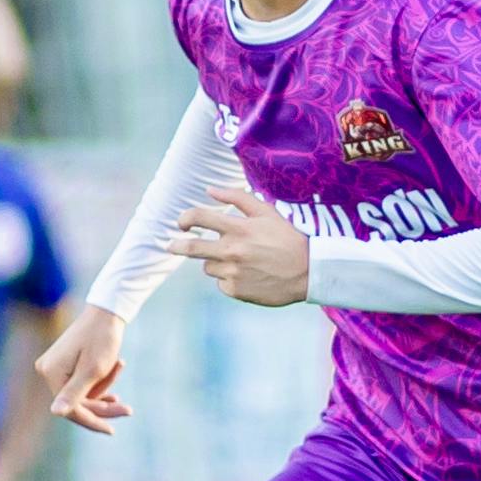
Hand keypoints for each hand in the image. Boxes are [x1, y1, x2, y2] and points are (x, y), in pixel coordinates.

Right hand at [35, 305, 132, 436]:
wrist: (107, 310)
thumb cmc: (102, 339)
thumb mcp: (92, 371)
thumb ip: (74, 394)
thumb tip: (55, 413)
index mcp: (50, 373)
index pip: (70, 409)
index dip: (92, 421)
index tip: (112, 430)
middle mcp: (47, 370)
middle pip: (77, 401)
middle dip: (102, 405)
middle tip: (127, 409)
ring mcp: (55, 365)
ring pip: (82, 391)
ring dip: (103, 387)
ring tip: (119, 366)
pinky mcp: (65, 361)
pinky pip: (82, 379)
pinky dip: (99, 379)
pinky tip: (116, 366)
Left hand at [167, 182, 311, 306]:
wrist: (308, 272)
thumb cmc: (287, 238)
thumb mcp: (266, 212)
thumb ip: (237, 198)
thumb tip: (209, 189)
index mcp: (238, 228)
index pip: (199, 217)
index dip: (185, 218)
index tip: (182, 223)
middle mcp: (232, 251)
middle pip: (192, 248)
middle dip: (177, 245)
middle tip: (171, 245)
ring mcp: (233, 272)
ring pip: (208, 266)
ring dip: (215, 262)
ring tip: (238, 261)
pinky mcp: (236, 290)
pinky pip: (221, 282)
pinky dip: (228, 278)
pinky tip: (248, 275)